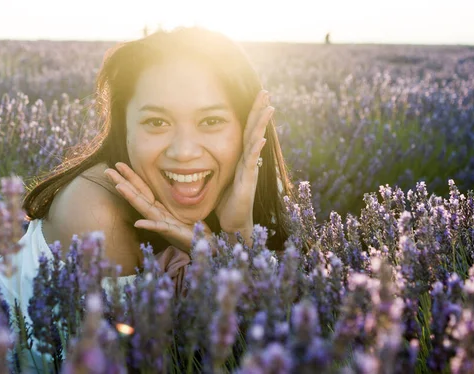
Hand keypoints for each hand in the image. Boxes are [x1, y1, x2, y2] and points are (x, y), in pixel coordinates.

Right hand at [104, 162, 212, 252]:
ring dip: (132, 197)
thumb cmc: (190, 226)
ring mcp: (162, 223)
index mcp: (158, 207)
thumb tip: (166, 180)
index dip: (131, 176)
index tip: (118, 164)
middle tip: (107, 171)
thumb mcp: (179, 209)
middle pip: (137, 195)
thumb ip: (169, 198)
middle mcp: (156, 214)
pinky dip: (149, 225)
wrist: (201, 243)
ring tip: (119, 187)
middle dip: (122, 182)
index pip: (142, 188)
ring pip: (144, 208)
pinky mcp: (172, 232)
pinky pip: (160, 228)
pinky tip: (138, 223)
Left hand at [215, 90, 273, 240]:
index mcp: (239, 158)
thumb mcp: (219, 178)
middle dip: (259, 111)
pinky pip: (251, 163)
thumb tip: (203, 154)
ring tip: (269, 108)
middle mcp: (247, 161)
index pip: (245, 130)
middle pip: (253, 131)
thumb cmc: (225, 203)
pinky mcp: (247, 182)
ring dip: (261, 125)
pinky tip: (261, 138)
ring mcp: (249, 171)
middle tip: (266, 92)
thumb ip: (215, 164)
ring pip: (256, 143)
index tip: (256, 95)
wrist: (232, 224)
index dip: (250, 113)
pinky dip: (256, 150)